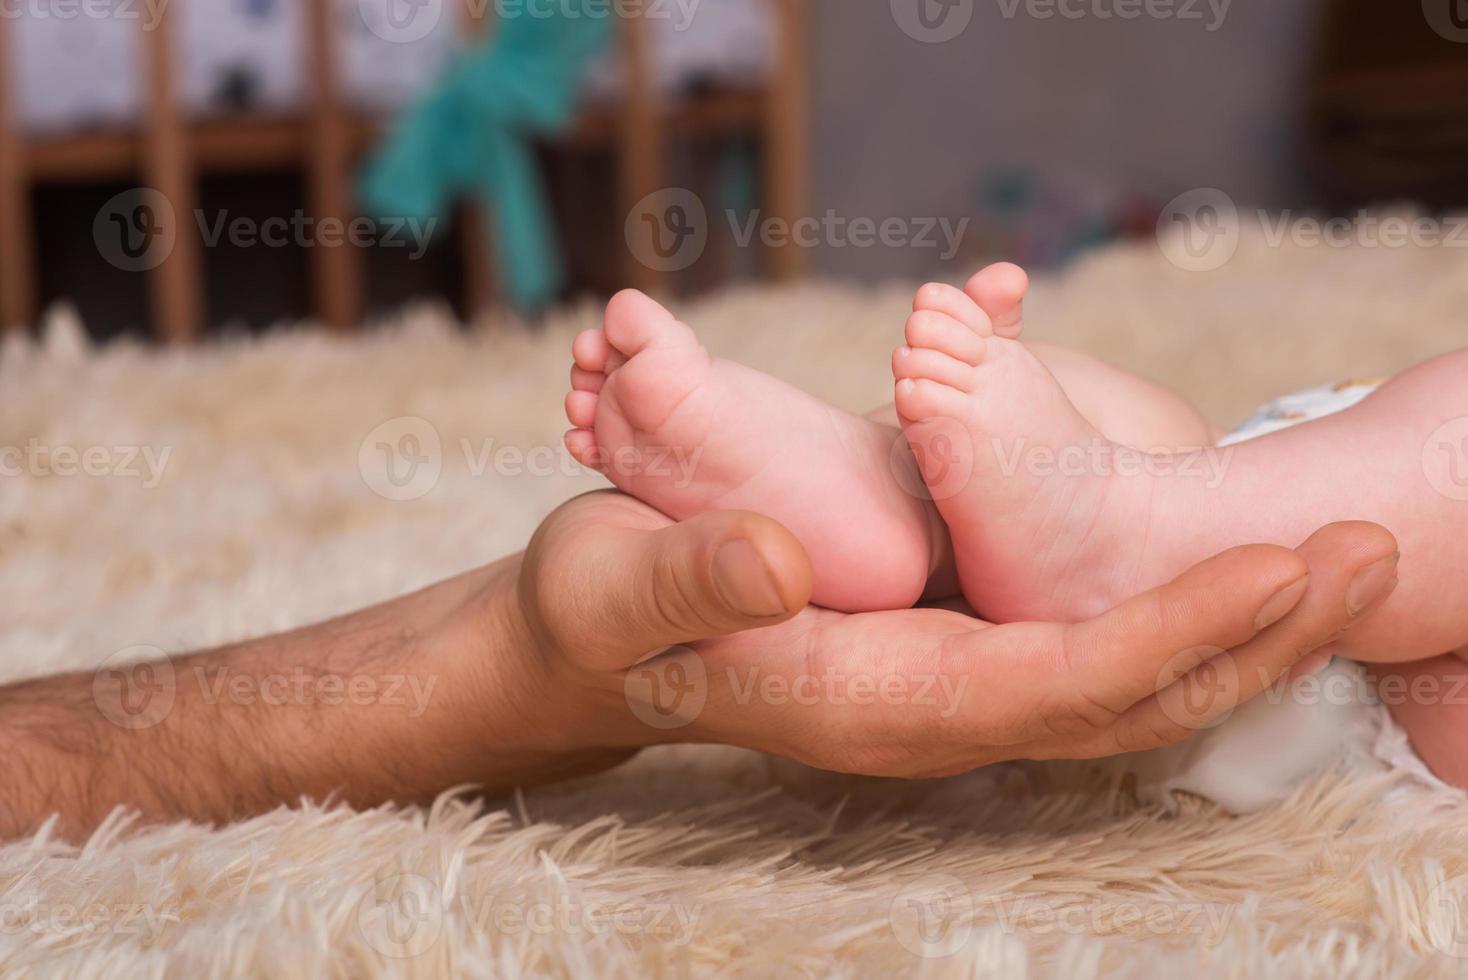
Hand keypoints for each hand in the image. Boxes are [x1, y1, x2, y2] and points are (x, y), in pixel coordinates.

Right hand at [505, 492, 1398, 777]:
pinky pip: (1090, 643)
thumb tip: (782, 563)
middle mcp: (934, 707)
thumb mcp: (616, 584)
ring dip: (1237, 624)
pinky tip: (1234, 564)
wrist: (589, 636)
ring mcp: (951, 678)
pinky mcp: (951, 640)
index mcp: (872, 700)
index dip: (1168, 630)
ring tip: (1338, 554)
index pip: (1053, 683)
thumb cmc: (600, 613)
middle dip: (1250, 637)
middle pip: (1127, 697)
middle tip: (1364, 555)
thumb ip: (693, 576)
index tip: (1276, 565)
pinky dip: (1176, 607)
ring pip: (1125, 677)